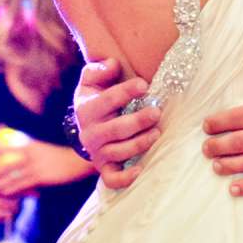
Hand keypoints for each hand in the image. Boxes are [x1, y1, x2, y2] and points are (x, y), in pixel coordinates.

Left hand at [0, 139, 92, 200]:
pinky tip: (5, 193)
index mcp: (31, 147)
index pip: (8, 150)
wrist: (79, 159)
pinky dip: (12, 189)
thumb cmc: (63, 157)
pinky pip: (22, 184)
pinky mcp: (40, 177)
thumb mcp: (45, 150)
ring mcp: (35, 166)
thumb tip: (24, 155)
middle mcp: (30, 155)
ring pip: (12, 175)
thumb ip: (33, 153)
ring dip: (0, 182)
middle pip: (7, 164)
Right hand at [73, 59, 156, 188]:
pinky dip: (126, 178)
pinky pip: (112, 179)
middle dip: (138, 120)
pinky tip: (141, 169)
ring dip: (140, 144)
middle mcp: (90, 134)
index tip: (144, 85)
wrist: (86, 126)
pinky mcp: (104, 168)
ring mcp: (97, 153)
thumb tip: (112, 64)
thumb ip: (98, 70)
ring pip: (119, 152)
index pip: (107, 100)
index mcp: (86, 110)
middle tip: (156, 112)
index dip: (125, 92)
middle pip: (116, 129)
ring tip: (157, 133)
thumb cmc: (96, 99)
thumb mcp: (91, 81)